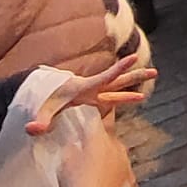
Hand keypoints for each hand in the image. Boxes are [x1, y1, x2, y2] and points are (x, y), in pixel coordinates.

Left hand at [27, 55, 156, 134]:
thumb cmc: (44, 99)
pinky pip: (113, 99)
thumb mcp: (43, 110)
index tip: (134, 57)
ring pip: (119, 89)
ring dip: (134, 85)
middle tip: (155, 72)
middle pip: (118, 81)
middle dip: (135, 76)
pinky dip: (125, 97)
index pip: (105, 77)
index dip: (119, 68)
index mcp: (85, 87)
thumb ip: (40, 120)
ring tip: (153, 77)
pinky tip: (137, 97)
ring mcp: (95, 94)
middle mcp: (93, 88)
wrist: (42, 92)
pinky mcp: (94, 101)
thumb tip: (31, 129)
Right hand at [57, 120, 134, 186]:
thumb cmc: (78, 186)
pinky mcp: (127, 174)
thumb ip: (70, 148)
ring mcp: (123, 160)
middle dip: (96, 140)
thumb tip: (73, 146)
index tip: (84, 124)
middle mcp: (115, 145)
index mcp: (99, 137)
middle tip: (84, 149)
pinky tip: (100, 177)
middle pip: (106, 136)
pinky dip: (110, 167)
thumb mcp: (65, 162)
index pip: (95, 120)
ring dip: (105, 154)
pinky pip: (118, 164)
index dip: (88, 120)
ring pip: (113, 150)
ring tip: (91, 166)